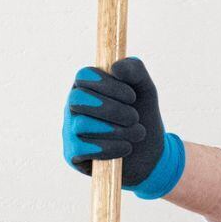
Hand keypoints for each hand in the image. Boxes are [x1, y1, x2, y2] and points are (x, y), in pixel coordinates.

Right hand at [62, 56, 185, 199]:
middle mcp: (74, 106)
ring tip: (138, 133)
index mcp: (87, 86)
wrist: (150, 154)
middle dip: (111, 109)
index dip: (107, 84)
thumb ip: (135, 71)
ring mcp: (70, 129)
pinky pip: (80, 148)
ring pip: (82, 124)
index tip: (132, 97)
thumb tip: (115, 67)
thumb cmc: (142, 116)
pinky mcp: (72, 154)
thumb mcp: (145, 90)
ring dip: (116, 130)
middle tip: (135, 117)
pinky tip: (126, 148)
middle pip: (78, 98)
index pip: (84, 75)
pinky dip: (107, 148)